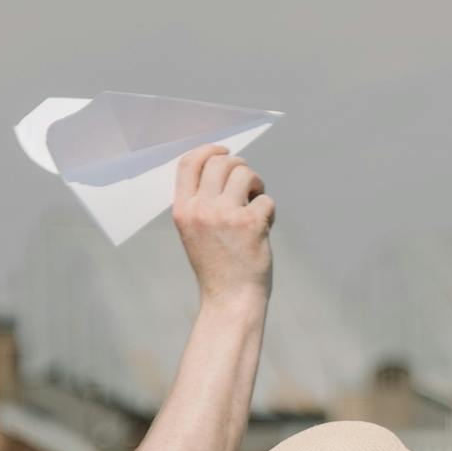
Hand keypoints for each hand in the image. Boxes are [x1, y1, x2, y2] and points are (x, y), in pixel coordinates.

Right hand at [172, 146, 274, 310]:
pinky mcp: (250, 223)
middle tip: (248, 184)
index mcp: (183, 211)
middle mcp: (201, 209)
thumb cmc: (217, 268)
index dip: (208, 150)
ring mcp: (225, 215)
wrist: (231, 300)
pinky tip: (264, 227)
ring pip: (245, 174)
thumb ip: (201, 203)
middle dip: (239, 166)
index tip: (225, 151)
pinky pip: (266, 200)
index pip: (189, 163)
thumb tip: (224, 169)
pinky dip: (269, 211)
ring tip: (256, 203)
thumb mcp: (194, 232)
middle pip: (221, 162)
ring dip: (256, 184)